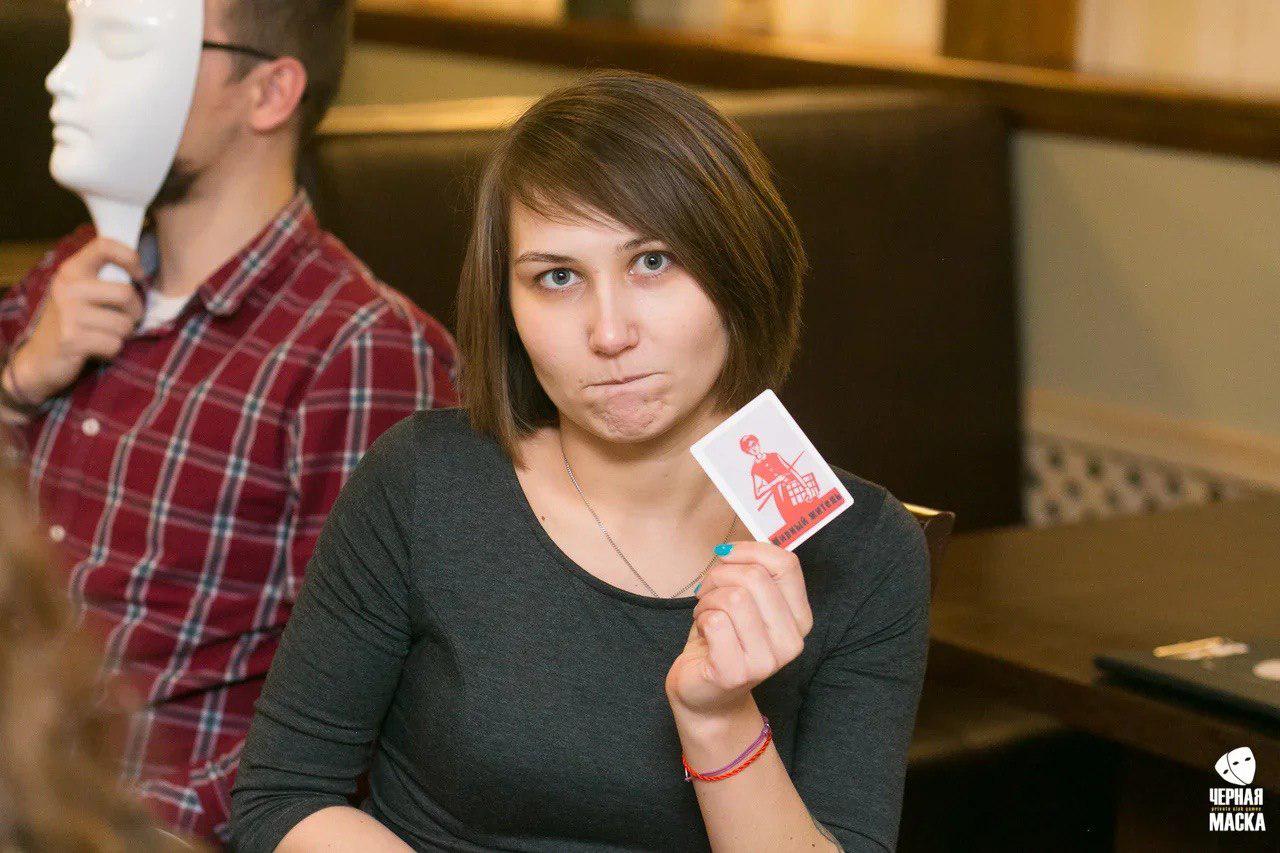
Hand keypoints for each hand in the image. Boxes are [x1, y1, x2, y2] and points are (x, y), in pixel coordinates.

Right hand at [9, 238, 143, 405]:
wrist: (40, 358)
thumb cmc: (71, 322)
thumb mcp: (79, 292)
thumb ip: (102, 278)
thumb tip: (138, 269)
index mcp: (71, 270)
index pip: (104, 246)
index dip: (130, 257)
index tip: (138, 275)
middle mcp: (68, 288)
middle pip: (126, 293)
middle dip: (135, 311)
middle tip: (126, 318)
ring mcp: (68, 314)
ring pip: (124, 324)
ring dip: (123, 334)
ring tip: (106, 334)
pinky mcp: (71, 339)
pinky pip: (115, 344)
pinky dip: (112, 350)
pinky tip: (96, 347)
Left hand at [665, 540, 813, 720]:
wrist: (705, 693)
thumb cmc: (723, 640)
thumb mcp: (745, 602)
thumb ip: (751, 573)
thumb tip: (733, 546)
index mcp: (800, 618)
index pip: (786, 564)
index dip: (750, 550)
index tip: (726, 555)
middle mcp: (791, 642)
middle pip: (755, 578)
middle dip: (720, 576)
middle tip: (708, 592)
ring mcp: (766, 661)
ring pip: (733, 597)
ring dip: (708, 600)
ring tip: (705, 614)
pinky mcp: (736, 673)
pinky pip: (715, 621)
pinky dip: (700, 619)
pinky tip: (702, 632)